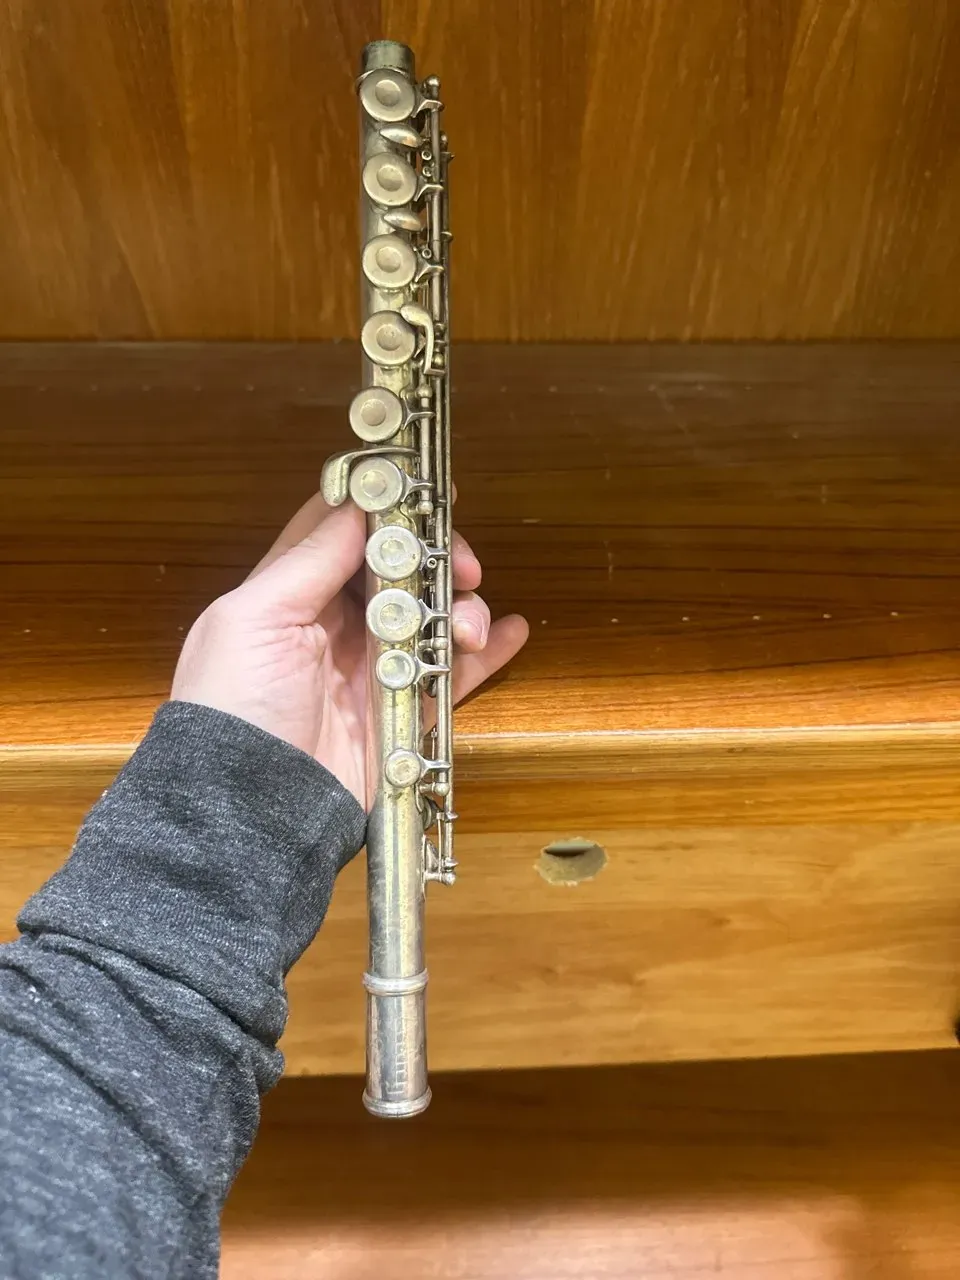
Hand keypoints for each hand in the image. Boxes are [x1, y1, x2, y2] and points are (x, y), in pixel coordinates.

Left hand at [170, 492, 527, 806]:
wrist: (252, 808)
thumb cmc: (236, 706)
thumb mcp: (254, 619)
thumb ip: (309, 561)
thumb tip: (356, 505)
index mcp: (290, 593)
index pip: (341, 529)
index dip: (382, 503)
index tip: (424, 489)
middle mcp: (333, 624)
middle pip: (399, 567)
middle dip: (436, 557)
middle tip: (463, 567)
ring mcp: (372, 667)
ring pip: (432, 614)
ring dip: (461, 607)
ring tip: (472, 625)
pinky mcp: (402, 710)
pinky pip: (452, 674)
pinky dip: (485, 652)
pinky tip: (508, 632)